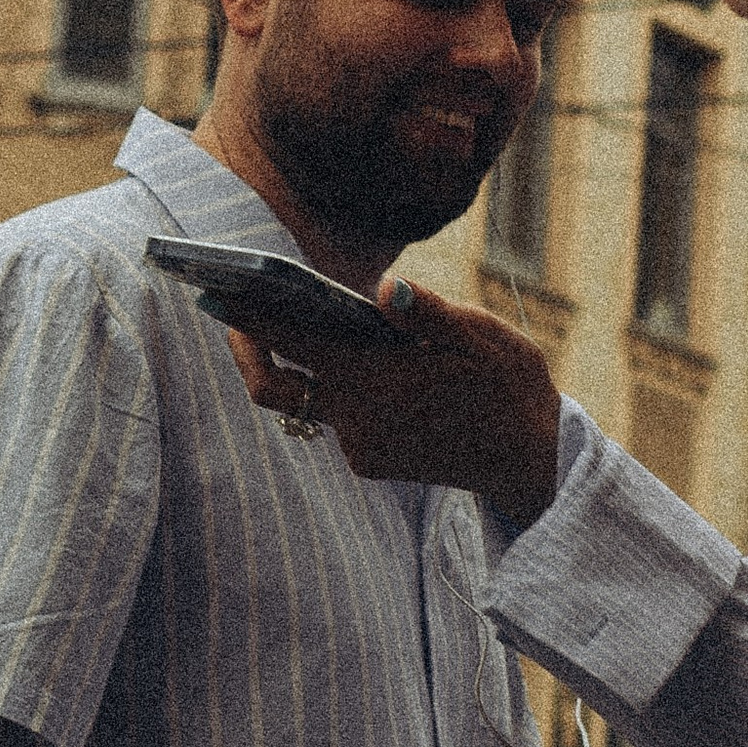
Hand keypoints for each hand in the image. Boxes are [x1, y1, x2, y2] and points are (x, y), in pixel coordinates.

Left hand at [220, 281, 561, 524]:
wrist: (533, 460)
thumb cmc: (510, 387)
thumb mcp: (483, 338)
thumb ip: (430, 312)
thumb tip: (387, 286)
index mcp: (377, 381)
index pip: (292, 342)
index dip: (248, 315)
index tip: (214, 288)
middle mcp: (357, 419)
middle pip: (273, 385)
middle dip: (248, 347)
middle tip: (233, 307)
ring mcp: (361, 446)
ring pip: (303, 401)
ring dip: (296, 363)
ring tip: (294, 316)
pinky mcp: (370, 460)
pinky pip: (334, 416)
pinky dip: (332, 383)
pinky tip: (351, 353)